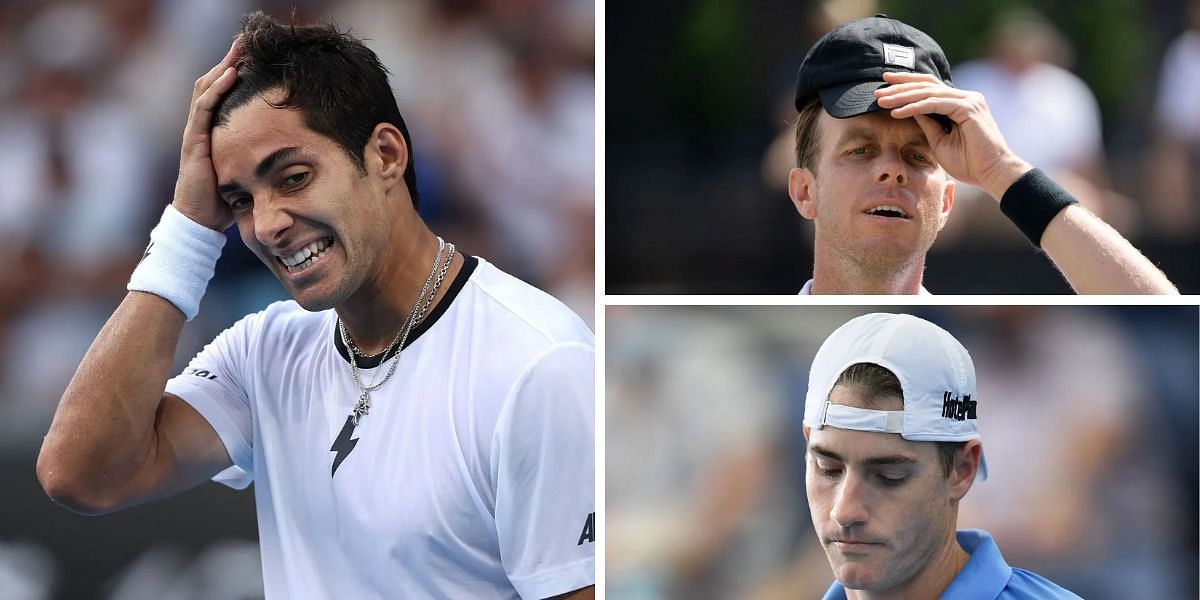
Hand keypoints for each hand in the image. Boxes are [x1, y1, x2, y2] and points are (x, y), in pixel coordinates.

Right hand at [173, 39, 241, 230]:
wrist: (201, 220)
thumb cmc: (225, 199)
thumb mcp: (246, 169)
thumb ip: (259, 155)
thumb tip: (292, 152)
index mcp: (214, 130)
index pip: (222, 92)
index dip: (236, 70)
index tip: (255, 54)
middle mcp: (201, 125)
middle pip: (213, 82)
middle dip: (230, 59)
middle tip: (247, 40)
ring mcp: (195, 131)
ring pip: (206, 88)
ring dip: (224, 65)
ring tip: (240, 47)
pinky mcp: (193, 140)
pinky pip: (203, 108)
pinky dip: (216, 88)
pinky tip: (231, 73)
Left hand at [875, 71, 1030, 199]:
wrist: (992, 173)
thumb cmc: (968, 162)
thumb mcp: (939, 141)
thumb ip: (927, 123)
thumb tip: (908, 111)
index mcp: (960, 102)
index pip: (930, 87)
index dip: (907, 85)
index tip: (884, 87)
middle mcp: (966, 97)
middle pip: (927, 84)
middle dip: (900, 85)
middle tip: (877, 89)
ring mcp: (969, 100)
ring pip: (928, 92)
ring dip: (902, 96)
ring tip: (881, 101)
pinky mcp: (969, 108)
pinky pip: (935, 104)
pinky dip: (914, 107)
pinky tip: (896, 112)